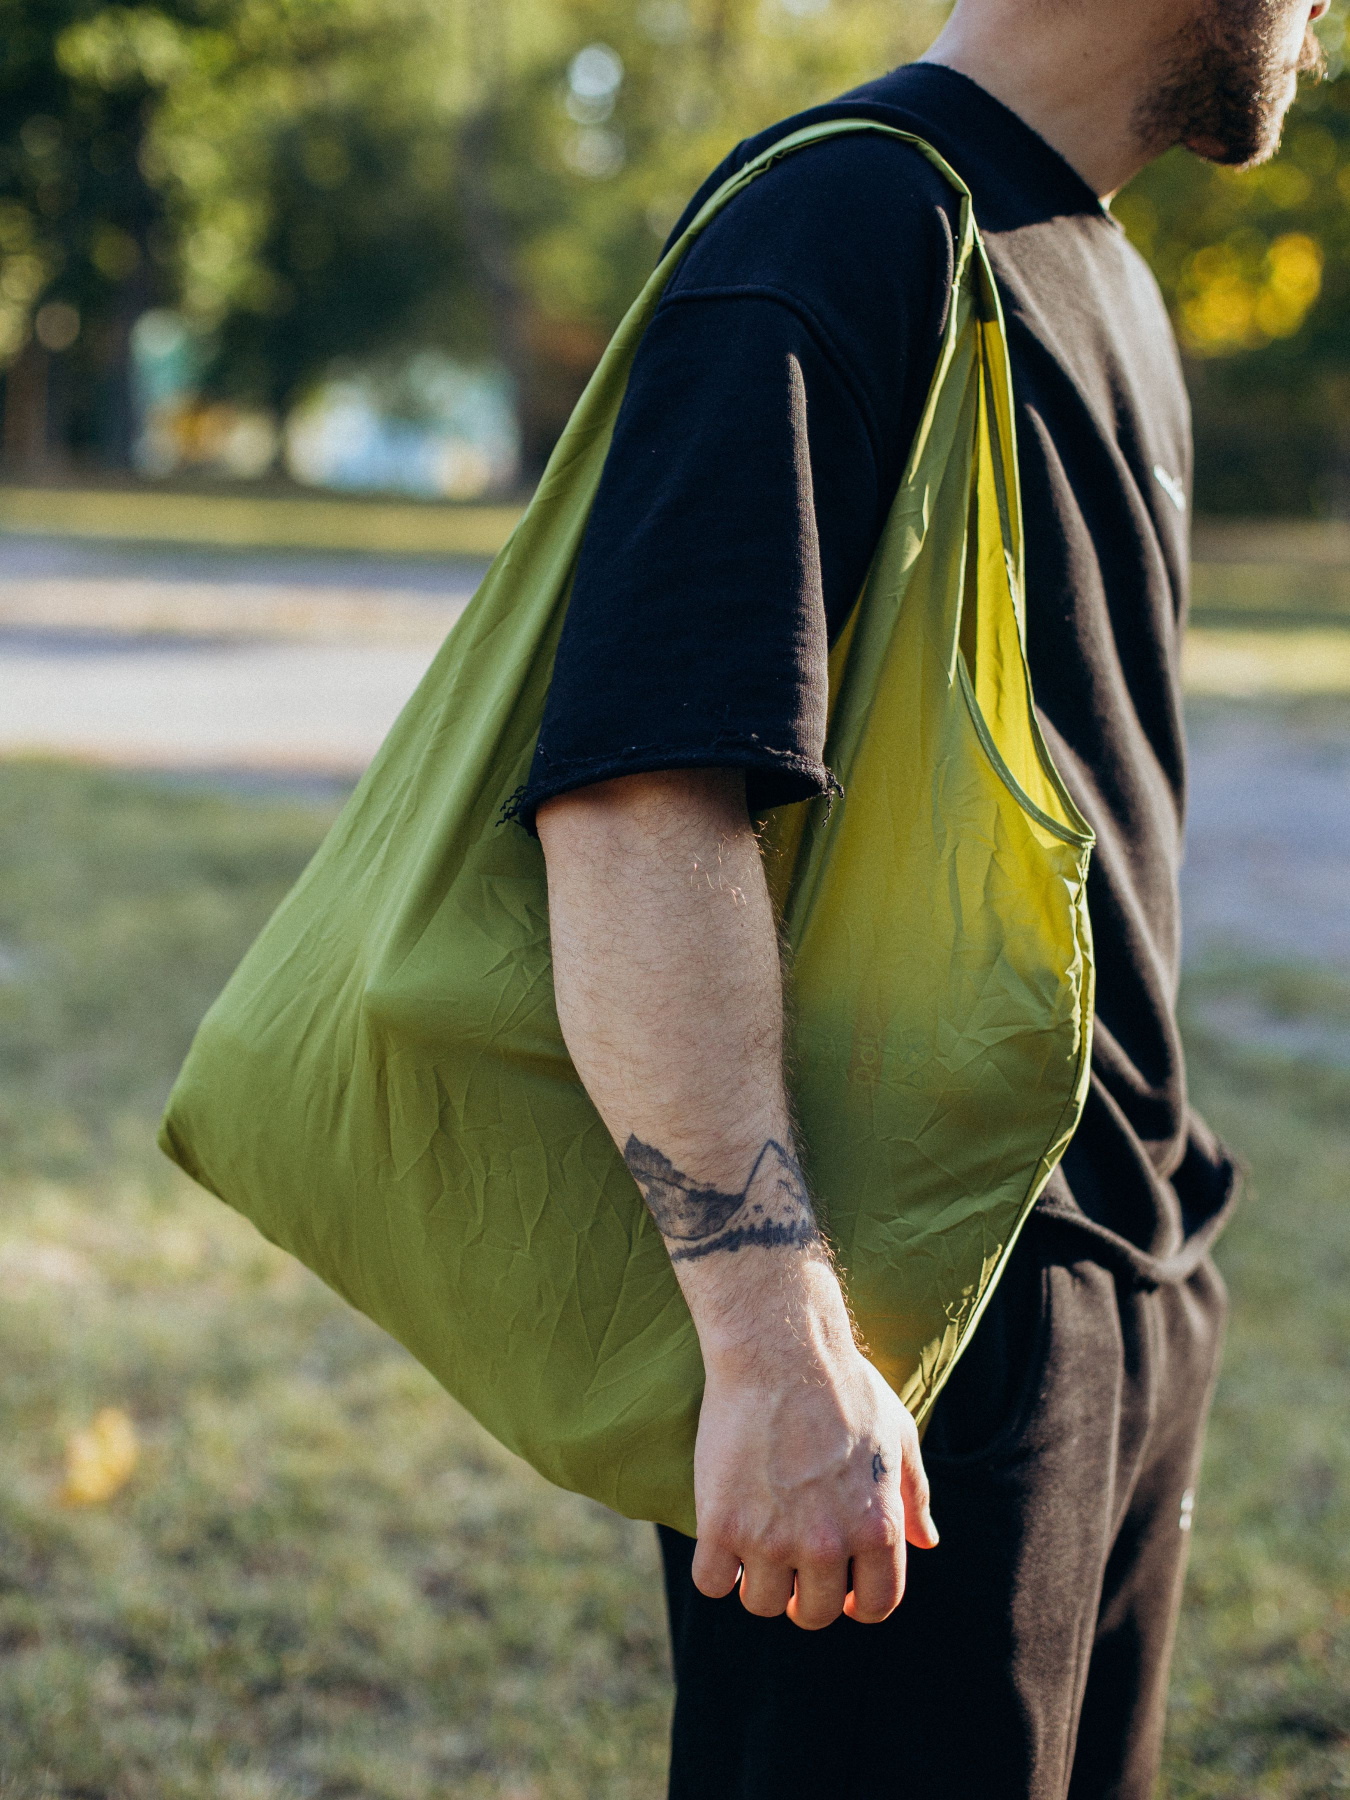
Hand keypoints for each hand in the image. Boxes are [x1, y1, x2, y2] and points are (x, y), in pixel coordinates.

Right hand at [690, 1265, 939, 1630]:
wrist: (780, 1349)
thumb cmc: (844, 1384)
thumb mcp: (898, 1433)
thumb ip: (914, 1493)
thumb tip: (926, 1541)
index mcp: (877, 1526)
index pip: (878, 1603)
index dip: (861, 1603)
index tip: (843, 1591)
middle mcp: (828, 1543)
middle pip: (816, 1612)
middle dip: (807, 1598)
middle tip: (793, 1568)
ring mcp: (772, 1538)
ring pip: (762, 1604)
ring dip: (760, 1584)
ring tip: (756, 1549)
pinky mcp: (722, 1523)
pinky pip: (712, 1582)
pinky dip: (716, 1571)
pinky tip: (721, 1540)